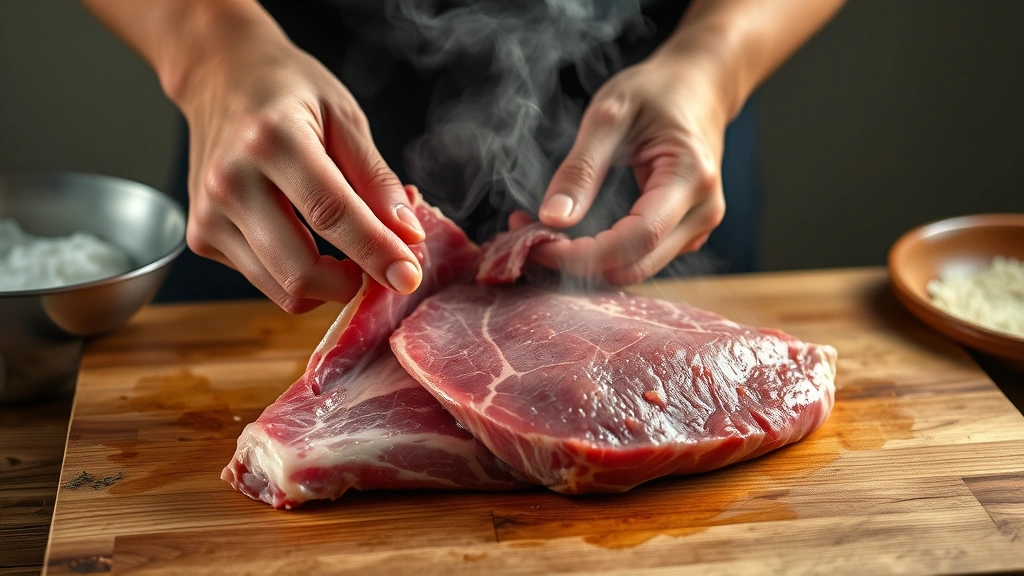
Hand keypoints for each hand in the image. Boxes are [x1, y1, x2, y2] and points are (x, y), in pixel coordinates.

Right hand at [176, 24, 424, 312]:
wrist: (220, 77)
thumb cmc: (288, 91)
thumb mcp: (345, 118)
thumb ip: (377, 180)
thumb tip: (408, 237)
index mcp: (270, 140)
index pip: (330, 213)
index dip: (376, 252)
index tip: (409, 276)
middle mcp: (229, 182)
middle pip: (300, 270)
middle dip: (354, 285)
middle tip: (386, 269)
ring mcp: (209, 215)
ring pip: (284, 290)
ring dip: (330, 286)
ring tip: (354, 255)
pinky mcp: (202, 237)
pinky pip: (267, 281)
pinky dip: (301, 276)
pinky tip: (313, 241)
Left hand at [524, 45, 729, 284]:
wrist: (699, 86)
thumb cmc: (657, 91)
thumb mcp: (610, 115)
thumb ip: (580, 169)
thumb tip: (551, 219)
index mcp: (691, 179)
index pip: (636, 240)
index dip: (581, 253)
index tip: (533, 242)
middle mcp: (703, 214)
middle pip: (634, 266)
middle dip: (575, 263)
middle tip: (526, 238)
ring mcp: (697, 229)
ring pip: (634, 270)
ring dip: (585, 263)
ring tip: (543, 233)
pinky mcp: (683, 235)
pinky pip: (638, 259)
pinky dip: (600, 256)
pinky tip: (571, 236)